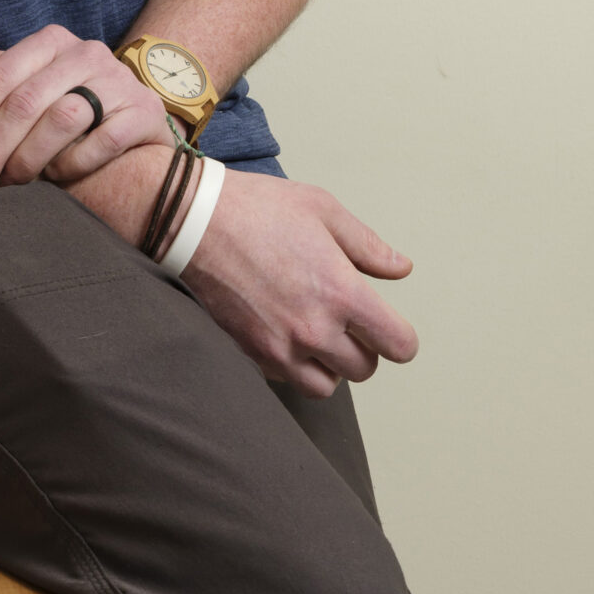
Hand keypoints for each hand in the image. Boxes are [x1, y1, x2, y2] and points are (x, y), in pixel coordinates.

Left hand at [0, 10, 177, 192]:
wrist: (134, 122)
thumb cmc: (65, 102)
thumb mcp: (24, 77)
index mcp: (50, 40)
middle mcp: (86, 52)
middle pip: (26, 101)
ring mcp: (119, 81)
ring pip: (62, 119)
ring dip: (29, 159)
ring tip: (11, 184)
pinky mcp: (145, 113)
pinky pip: (102, 142)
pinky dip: (73, 165)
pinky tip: (57, 180)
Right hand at [179, 169, 417, 396]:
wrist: (192, 222)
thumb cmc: (256, 208)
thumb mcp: (322, 209)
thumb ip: (368, 246)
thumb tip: (401, 269)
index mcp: (341, 291)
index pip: (398, 345)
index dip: (399, 338)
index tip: (388, 326)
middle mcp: (315, 327)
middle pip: (364, 369)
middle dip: (362, 347)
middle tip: (345, 319)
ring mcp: (281, 345)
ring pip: (328, 385)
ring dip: (329, 365)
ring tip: (316, 333)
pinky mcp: (252, 353)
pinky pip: (289, 380)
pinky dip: (295, 365)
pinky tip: (285, 333)